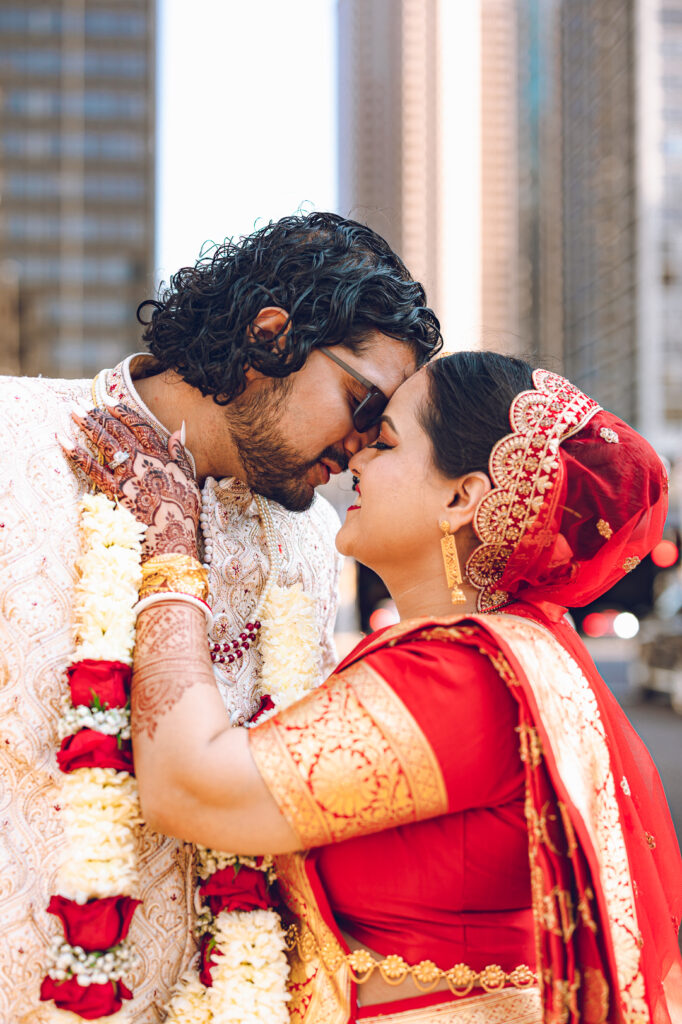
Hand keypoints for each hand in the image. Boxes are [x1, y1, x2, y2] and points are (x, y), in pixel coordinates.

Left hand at [63, 403, 200, 559]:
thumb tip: (178, 431)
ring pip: (105, 443)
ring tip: (72, 411)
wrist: (173, 538)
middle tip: (81, 403)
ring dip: (87, 425)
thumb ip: (180, 454)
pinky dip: (76, 453)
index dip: (123, 411)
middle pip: (118, 431)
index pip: (140, 426)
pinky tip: (63, 441)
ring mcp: (127, 475)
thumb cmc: (183, 511)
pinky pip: (92, 468)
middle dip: (98, 414)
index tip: (108, 400)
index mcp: (161, 456)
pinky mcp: (114, 491)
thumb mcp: (188, 479)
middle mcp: (142, 461)